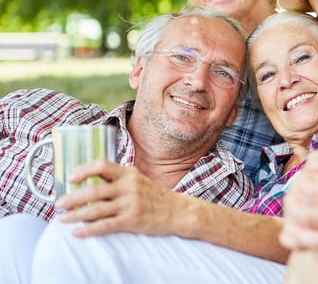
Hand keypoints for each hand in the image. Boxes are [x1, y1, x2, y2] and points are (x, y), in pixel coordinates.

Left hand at [55, 159, 179, 237]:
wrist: (178, 211)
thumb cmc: (155, 196)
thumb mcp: (139, 180)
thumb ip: (118, 179)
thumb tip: (91, 180)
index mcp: (129, 173)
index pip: (102, 165)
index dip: (83, 170)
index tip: (70, 178)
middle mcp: (129, 186)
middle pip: (94, 190)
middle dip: (72, 198)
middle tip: (59, 204)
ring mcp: (131, 203)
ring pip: (96, 209)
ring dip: (75, 215)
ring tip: (62, 219)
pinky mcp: (132, 220)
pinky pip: (105, 225)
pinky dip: (88, 230)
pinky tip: (78, 232)